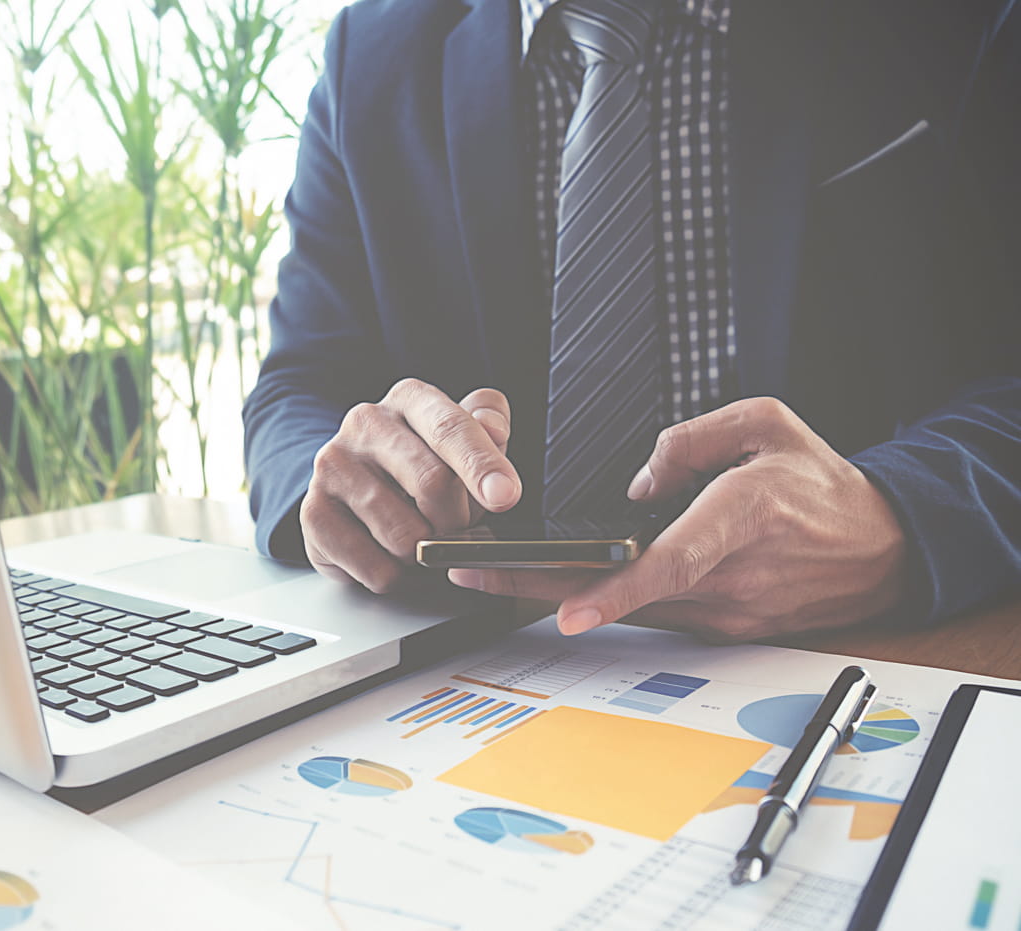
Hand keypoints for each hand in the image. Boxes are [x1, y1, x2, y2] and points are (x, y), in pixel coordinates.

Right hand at [301, 378, 521, 592]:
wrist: (356, 495)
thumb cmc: (422, 468)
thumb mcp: (464, 442)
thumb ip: (487, 425)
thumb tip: (493, 427)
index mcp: (409, 398)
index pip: (450, 427)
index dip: (482, 465)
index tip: (505, 496)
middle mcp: (365, 422)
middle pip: (431, 482)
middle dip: (457, 520)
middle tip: (456, 528)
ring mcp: (332, 466)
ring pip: (404, 534)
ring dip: (425, 553)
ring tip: (418, 538)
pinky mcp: (313, 513)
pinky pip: (376, 567)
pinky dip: (396, 575)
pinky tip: (388, 554)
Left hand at [449, 398, 907, 640]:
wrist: (881, 548)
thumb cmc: (820, 482)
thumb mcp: (769, 424)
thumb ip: (695, 438)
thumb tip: (638, 482)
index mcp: (741, 515)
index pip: (670, 561)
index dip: (614, 590)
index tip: (565, 610)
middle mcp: (730, 574)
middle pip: (625, 590)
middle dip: (541, 584)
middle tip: (475, 572)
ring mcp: (728, 610)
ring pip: (632, 608)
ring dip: (562, 592)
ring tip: (494, 572)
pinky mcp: (725, 627)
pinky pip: (656, 613)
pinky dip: (608, 601)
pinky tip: (559, 585)